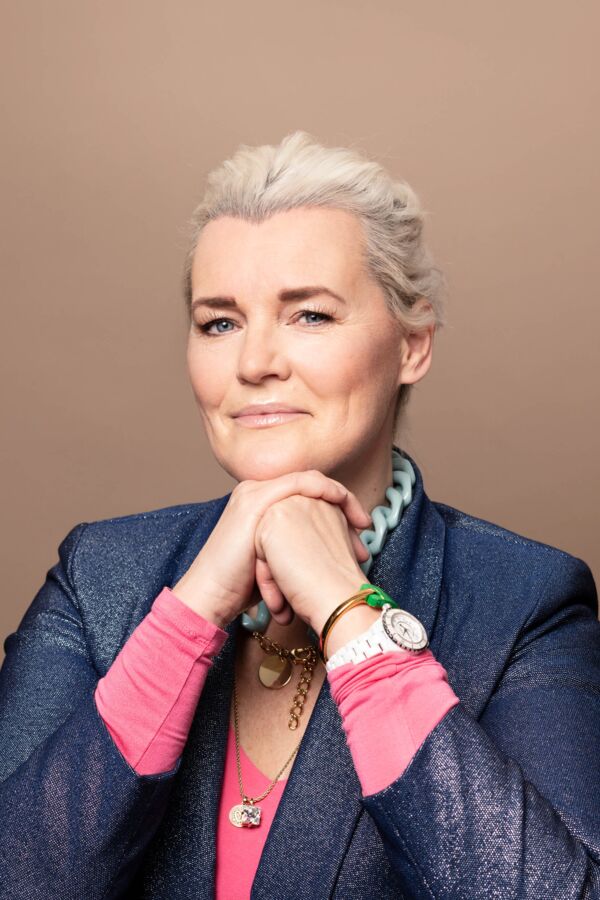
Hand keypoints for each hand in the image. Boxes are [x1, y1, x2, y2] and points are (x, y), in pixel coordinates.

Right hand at [171, 470, 370, 628]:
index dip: (337, 507)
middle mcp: (256, 491)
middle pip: (311, 485)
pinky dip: (324, 490)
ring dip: (339, 497)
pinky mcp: (255, 500)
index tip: (360, 530)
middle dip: (343, 505)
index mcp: (260, 502)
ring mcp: (254, 493)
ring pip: (308, 481)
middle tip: (365, 527)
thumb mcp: (277, 559)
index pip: (307, 493)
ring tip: (360, 521)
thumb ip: (298, 546)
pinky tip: (340, 504)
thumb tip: (336, 551)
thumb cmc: (243, 586)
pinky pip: (298, 483)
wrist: (212, 596)